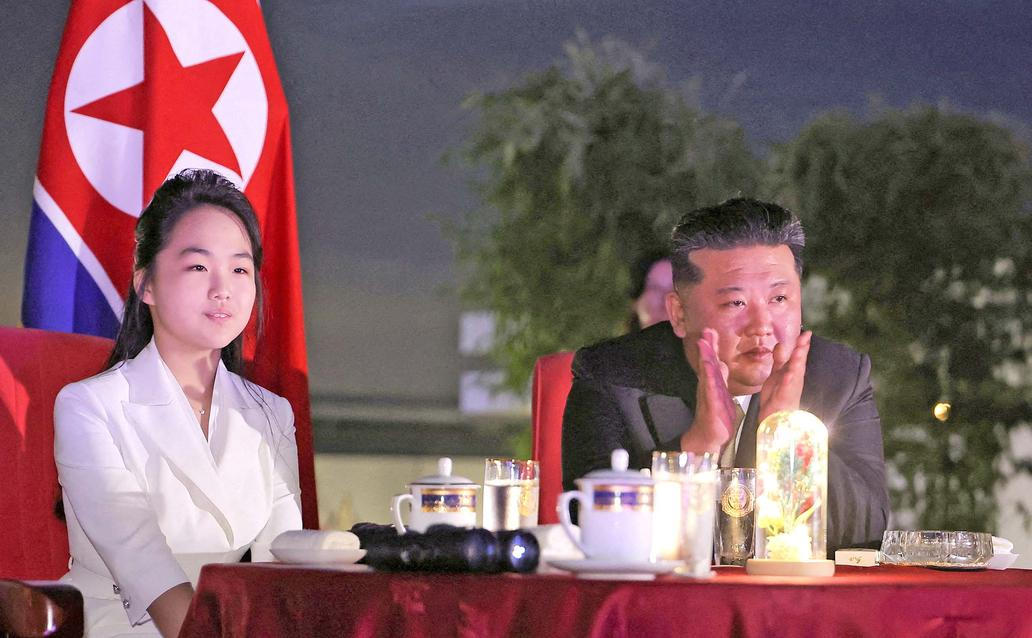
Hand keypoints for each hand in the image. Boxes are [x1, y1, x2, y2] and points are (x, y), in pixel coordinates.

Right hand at [681, 329, 737, 453]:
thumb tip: (723, 364)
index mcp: (712, 382)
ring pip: (706, 373)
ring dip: (705, 357)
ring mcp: (708, 394)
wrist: (708, 436)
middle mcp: (708, 386)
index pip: (712, 360)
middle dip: (706, 346)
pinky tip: (709, 369)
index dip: (711, 346)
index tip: (711, 330)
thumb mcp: (722, 393)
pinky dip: (709, 377)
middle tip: (706, 330)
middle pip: (707, 362)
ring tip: (704, 343)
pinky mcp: (710, 404)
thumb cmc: (716, 416)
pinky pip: (710, 389)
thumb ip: (721, 378)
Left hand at [758, 330, 811, 422]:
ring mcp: (790, 389)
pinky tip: (789, 374)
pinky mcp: (784, 397)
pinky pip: (786, 388)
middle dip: (802, 350)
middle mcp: (794, 379)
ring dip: (797, 362)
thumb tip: (781, 344)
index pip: (798, 356)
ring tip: (799, 351)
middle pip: (799, 362)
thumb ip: (780, 360)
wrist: (774, 418)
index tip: (807, 333)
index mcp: (792, 373)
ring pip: (795, 373)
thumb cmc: (778, 396)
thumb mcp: (777, 374)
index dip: (802, 345)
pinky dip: (788, 381)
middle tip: (805, 337)